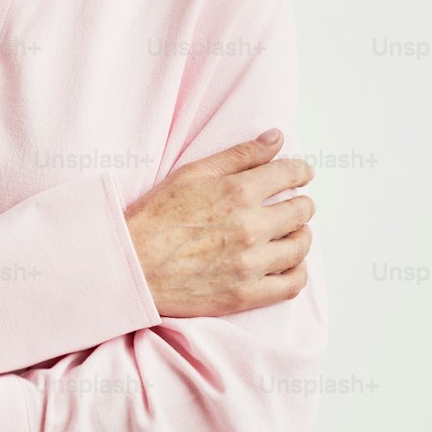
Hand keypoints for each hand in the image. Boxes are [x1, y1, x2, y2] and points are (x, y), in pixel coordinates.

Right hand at [122, 130, 314, 317]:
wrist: (130, 266)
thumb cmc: (155, 217)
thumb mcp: (192, 174)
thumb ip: (239, 154)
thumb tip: (277, 137)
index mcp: (237, 192)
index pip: (290, 174)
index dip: (300, 171)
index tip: (301, 174)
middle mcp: (250, 227)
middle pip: (301, 210)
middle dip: (300, 203)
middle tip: (291, 204)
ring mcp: (250, 263)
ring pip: (300, 246)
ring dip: (300, 235)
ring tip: (288, 233)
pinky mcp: (245, 294)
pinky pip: (291, 284)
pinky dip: (297, 271)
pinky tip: (287, 264)